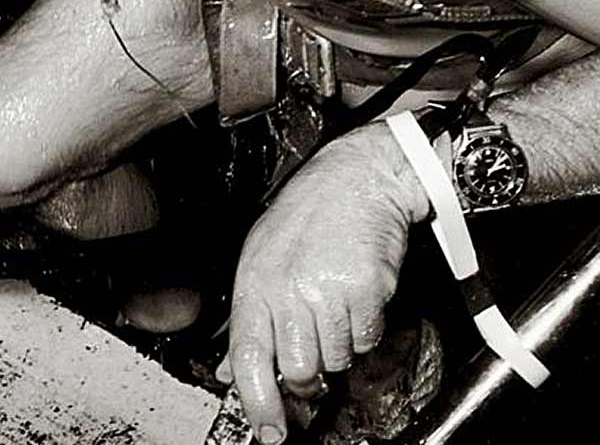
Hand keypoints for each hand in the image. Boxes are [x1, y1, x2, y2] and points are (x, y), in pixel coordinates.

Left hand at [224, 125, 430, 444]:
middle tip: (316, 347)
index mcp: (254, 284)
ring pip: (335, 360)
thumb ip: (250, 318)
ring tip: (336, 305)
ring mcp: (327, 292)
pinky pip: (366, 340)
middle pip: (297, 371)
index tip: (270, 433)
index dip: (258, 405)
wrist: (356, 180)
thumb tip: (233, 369)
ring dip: (339, 346)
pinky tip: (357, 296)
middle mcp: (287, 290)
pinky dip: (365, 330)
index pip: (247, 360)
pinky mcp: (365, 292)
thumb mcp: (262, 259)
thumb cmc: (308, 220)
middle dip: (310, 375)